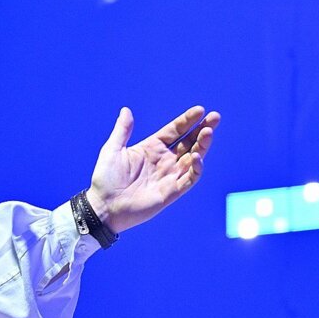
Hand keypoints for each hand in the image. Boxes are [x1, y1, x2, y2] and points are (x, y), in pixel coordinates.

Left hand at [86, 106, 219, 233]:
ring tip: (208, 132)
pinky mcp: (172, 191)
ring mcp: (169, 175)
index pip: (175, 131)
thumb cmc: (105, 180)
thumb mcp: (112, 151)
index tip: (200, 110)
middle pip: (189, 142)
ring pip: (194, 158)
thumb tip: (125, 110)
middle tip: (215, 117)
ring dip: (203, 145)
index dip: (187, 121)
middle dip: (202, 129)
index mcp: (151, 148)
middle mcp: (164, 160)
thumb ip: (122, 131)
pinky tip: (196, 156)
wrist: (103, 207)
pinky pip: (190, 178)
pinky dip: (196, 168)